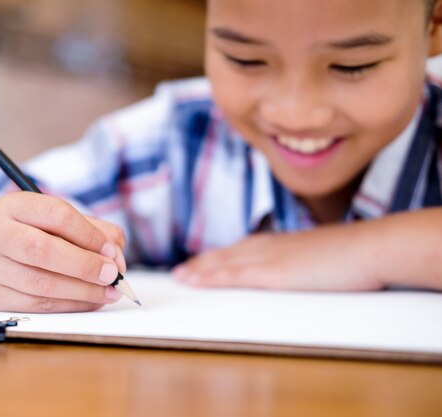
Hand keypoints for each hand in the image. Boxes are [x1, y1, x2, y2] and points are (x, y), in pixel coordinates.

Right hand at [0, 192, 126, 312]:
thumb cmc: (26, 232)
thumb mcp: (51, 218)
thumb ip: (90, 229)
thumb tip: (117, 254)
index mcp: (13, 206)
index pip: (55, 215)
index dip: (89, 234)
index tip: (112, 250)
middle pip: (43, 251)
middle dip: (85, 265)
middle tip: (114, 275)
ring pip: (40, 284)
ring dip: (82, 291)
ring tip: (109, 292)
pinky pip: (35, 305)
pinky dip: (69, 305)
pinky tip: (89, 301)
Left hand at [173, 224, 382, 290]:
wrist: (370, 247)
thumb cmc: (353, 254)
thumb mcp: (321, 257)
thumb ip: (303, 262)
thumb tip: (298, 270)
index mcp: (279, 243)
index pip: (240, 249)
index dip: (218, 257)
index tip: (201, 263)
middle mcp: (267, 246)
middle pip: (226, 254)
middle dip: (202, 263)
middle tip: (180, 271)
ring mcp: (268, 258)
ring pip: (223, 263)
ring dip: (199, 270)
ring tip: (179, 277)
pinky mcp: (272, 272)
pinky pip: (233, 275)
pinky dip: (210, 277)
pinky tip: (194, 281)